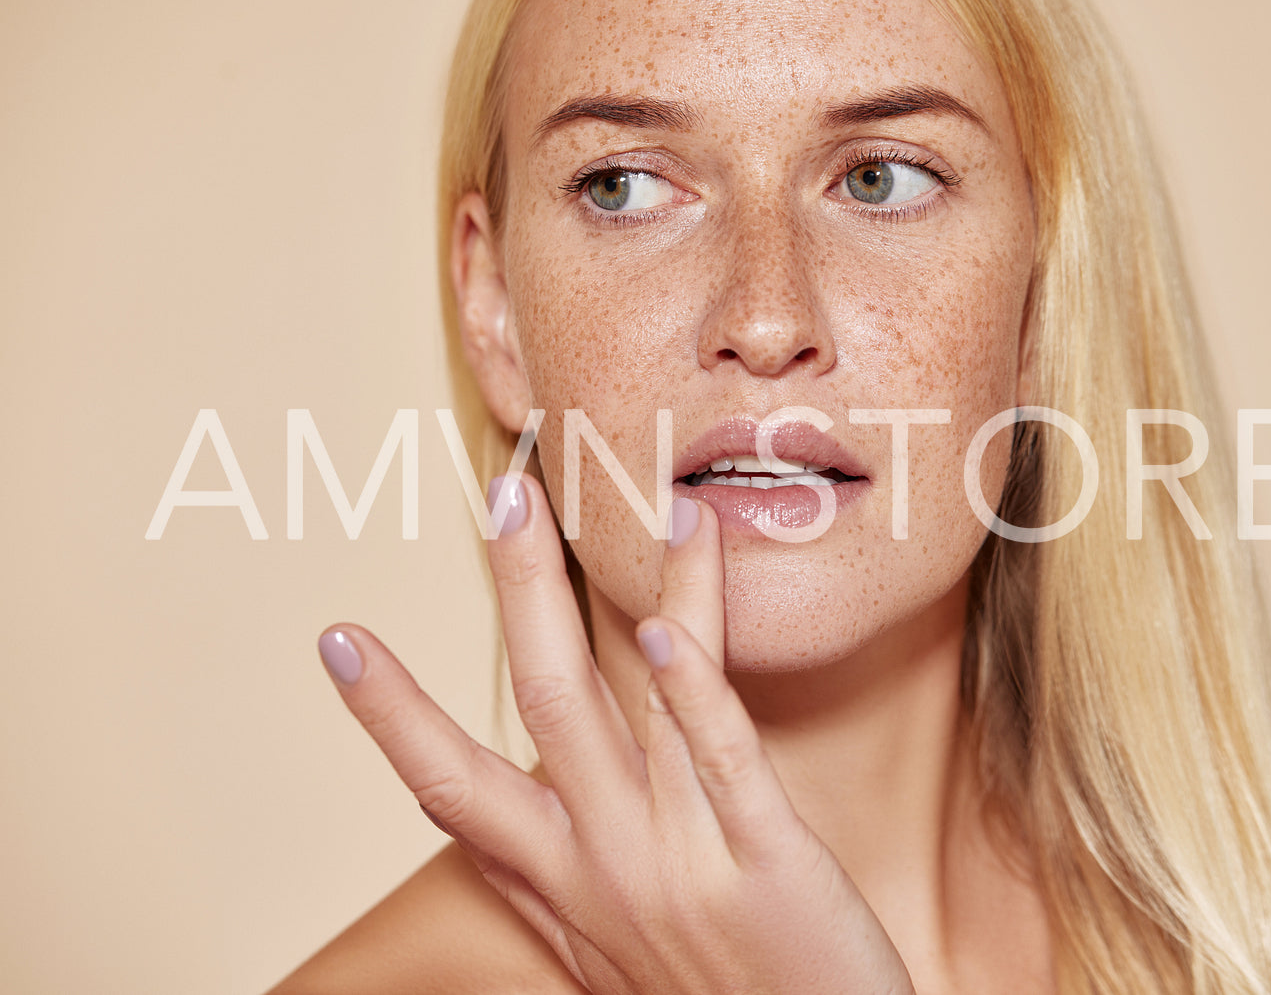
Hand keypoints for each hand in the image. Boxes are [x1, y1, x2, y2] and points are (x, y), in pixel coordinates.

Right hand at [315, 473, 915, 994]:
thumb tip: (485, 836)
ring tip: (602, 502)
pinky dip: (690, 689)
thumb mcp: (605, 954)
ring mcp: (681, 858)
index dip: (389, 715)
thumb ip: (548, 886)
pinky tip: (665, 628)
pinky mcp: (765, 861)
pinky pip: (720, 760)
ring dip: (601, 598)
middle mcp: (606, 862)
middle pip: (535, 707)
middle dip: (513, 594)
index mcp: (565, 882)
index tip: (336, 640)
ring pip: (619, 708)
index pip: (454, 787)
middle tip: (500, 489)